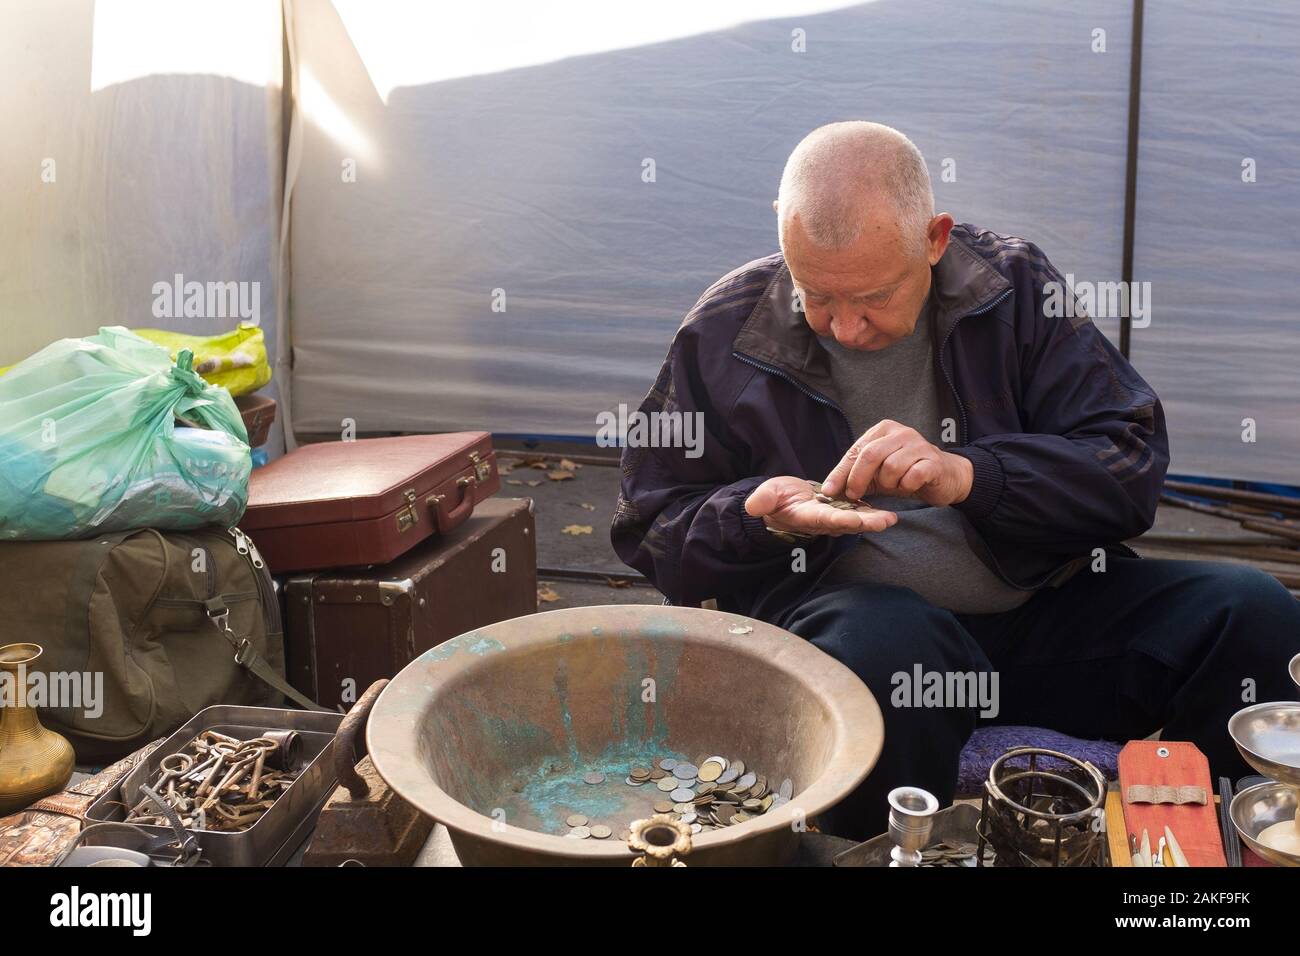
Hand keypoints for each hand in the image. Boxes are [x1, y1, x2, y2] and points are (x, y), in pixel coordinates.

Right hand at [744, 475, 896, 536]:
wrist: (782, 502)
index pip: (825, 518)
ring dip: (874, 520)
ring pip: (857, 521)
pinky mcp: (840, 512)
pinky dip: (874, 514)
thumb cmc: (774, 498)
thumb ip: (763, 500)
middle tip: (886, 521)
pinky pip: (859, 514)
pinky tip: (890, 512)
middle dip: (867, 523)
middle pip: (848, 523)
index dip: (840, 519)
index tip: (856, 518)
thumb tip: (753, 506)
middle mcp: (823, 521)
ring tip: (893, 518)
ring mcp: (833, 518)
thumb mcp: (766, 495)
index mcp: (807, 516)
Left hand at [821, 420, 973, 505]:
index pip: (855, 451)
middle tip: (854, 496)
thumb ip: (855, 477)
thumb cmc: (906, 472)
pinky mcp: (933, 461)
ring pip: (891, 466)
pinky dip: (906, 485)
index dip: (840, 472)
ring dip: (888, 483)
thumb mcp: (876, 473)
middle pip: (870, 455)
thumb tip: (828, 490)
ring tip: (894, 486)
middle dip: (858, 479)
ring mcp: (919, 445)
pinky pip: (912, 475)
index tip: (829, 491)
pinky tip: (908, 486)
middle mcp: (901, 432)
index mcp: (883, 430)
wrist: (943, 476)